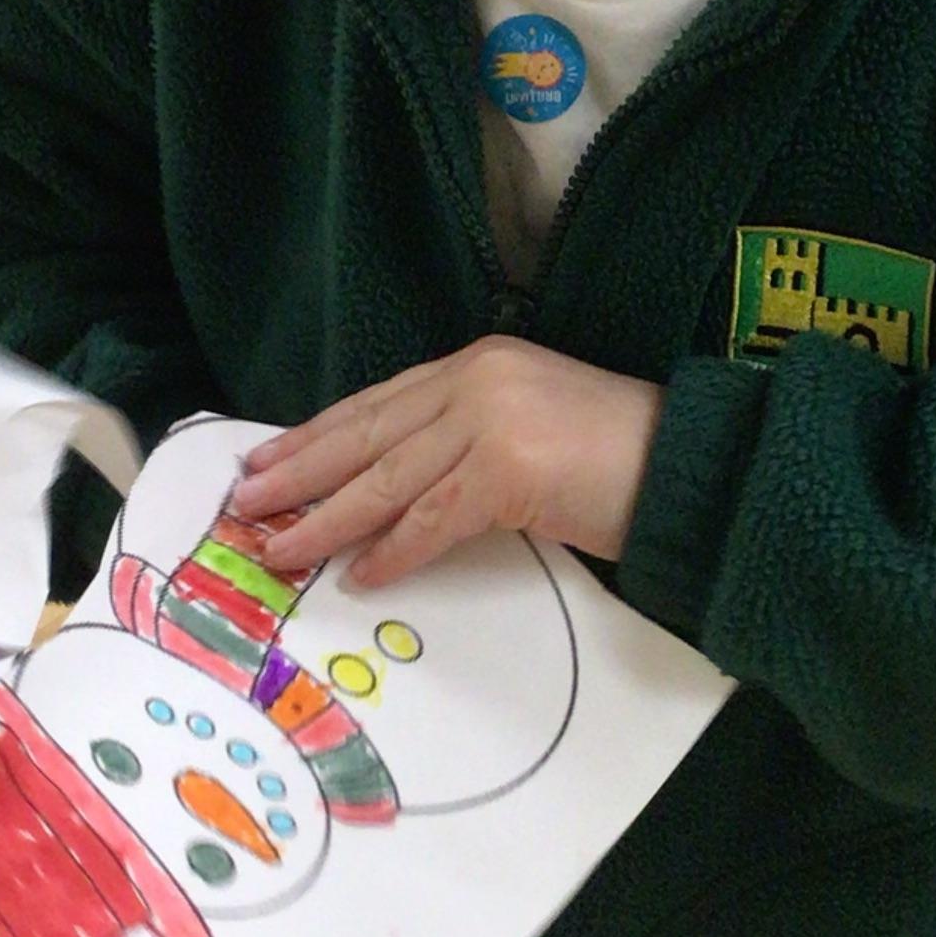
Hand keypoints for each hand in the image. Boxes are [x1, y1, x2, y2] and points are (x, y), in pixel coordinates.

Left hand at [229, 339, 664, 590]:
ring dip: (326, 521)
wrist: (691, 467)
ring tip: (280, 548)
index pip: (376, 402)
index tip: (265, 460)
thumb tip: (391, 498)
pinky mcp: (507, 469)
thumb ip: (464, 447)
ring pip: (384, 480)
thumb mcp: (530, 434)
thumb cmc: (619, 460)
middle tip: (244, 503)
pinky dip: (392, 551)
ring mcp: (491, 419)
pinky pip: (431, 520)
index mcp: (479, 363)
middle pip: (365, 433)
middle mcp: (477, 379)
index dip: (315, 435)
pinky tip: (358, 573)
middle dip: (298, 472)